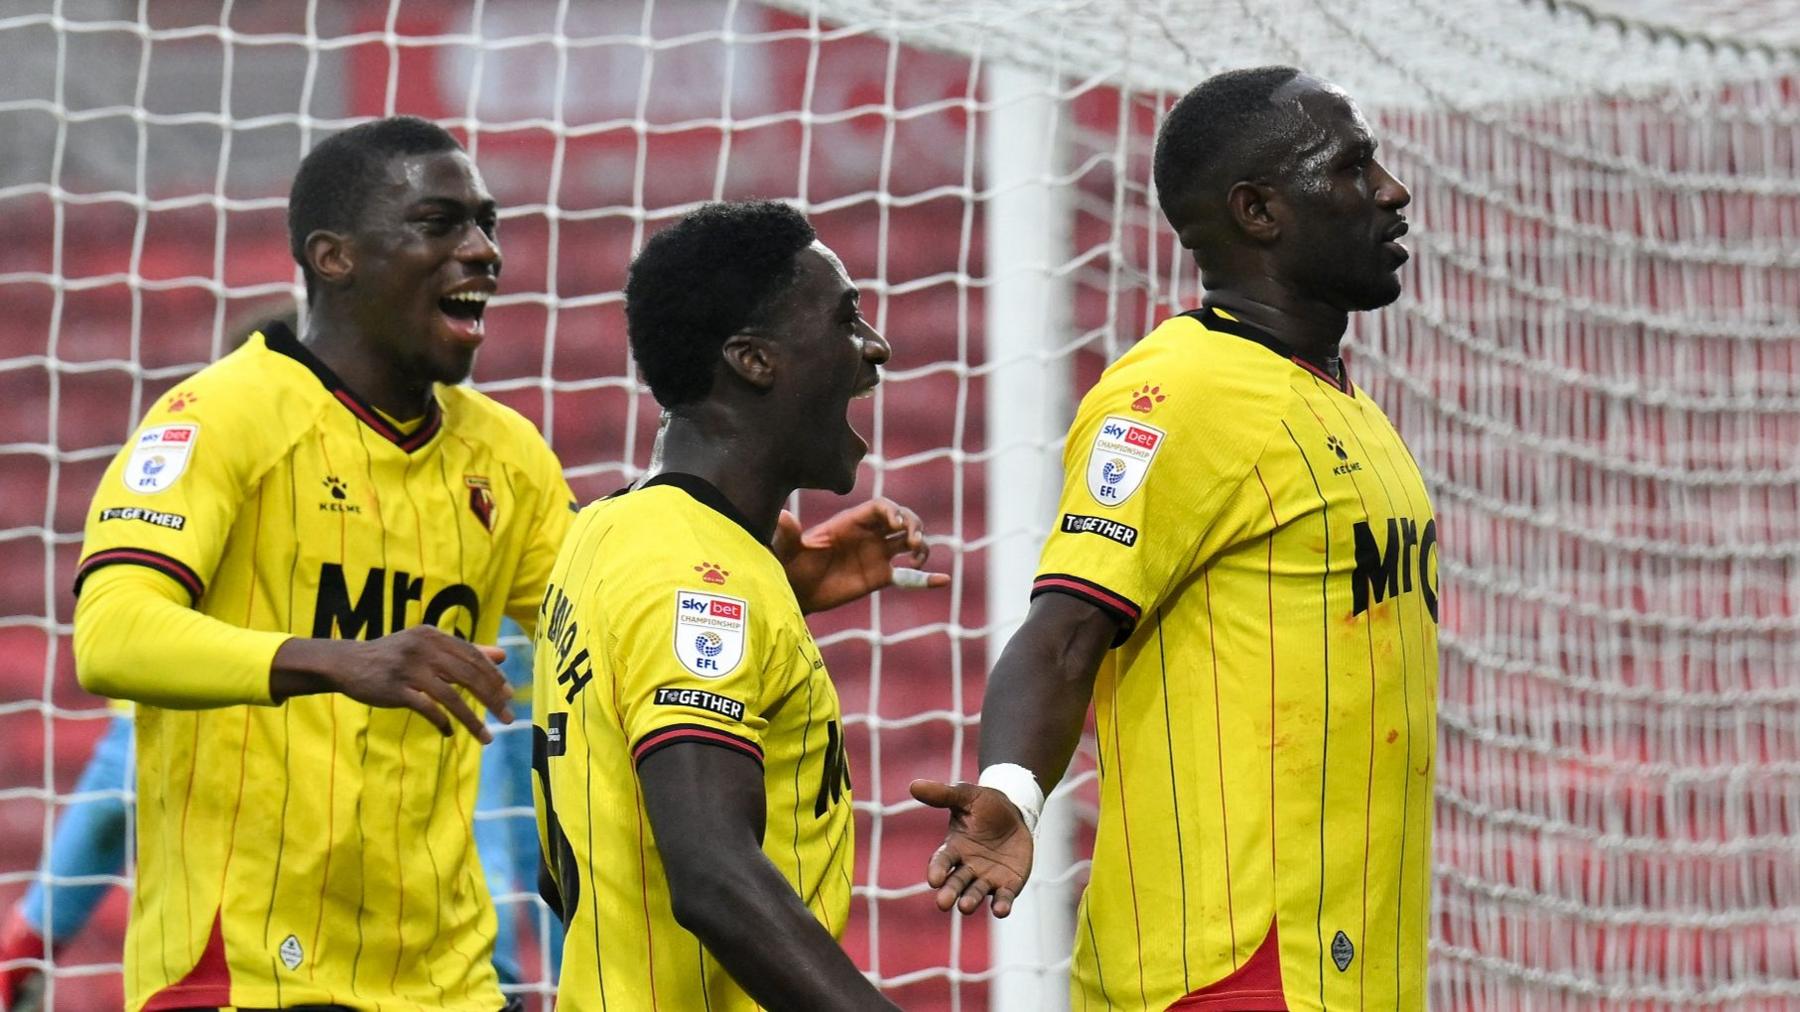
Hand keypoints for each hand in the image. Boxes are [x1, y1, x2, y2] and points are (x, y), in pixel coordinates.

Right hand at [272, 626, 512, 741]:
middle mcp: (424, 648)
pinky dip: (442, 722)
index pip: (473, 657)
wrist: (348, 663)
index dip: (494, 677)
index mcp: (434, 636)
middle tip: (508, 718)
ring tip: (486, 737)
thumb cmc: (395, 656)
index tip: (509, 695)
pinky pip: (427, 708)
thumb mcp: (428, 647)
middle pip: (468, 675)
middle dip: (492, 699)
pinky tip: (450, 732)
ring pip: (451, 696)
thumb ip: (464, 651)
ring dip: (472, 719)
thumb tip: (503, 655)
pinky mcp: (395, 688)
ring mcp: (409, 668)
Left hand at [772, 498, 949, 612]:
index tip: (897, 524)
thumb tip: (782, 517)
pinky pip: (909, 576)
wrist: (796, 592)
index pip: (880, 507)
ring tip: (918, 558)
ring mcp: (876, 555)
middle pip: (901, 519)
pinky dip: (927, 578)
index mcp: (850, 523)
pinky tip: (943, 581)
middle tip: (913, 542)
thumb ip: (788, 534)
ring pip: (909, 542)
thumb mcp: (788, 550)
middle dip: (913, 525)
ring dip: (921, 545)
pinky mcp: (880, 577)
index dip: (893, 511)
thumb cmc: (789, 566)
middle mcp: (867, 535)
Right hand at [909, 779, 1033, 916]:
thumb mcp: (966, 796)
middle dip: (949, 892)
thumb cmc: (986, 805)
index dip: (937, 870)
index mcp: (954, 848)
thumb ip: (942, 794)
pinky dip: (1001, 905)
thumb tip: (914, 785)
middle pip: (955, 883)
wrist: (1016, 813)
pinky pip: (1003, 898)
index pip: (941, 861)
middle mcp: (967, 867)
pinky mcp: (1008, 885)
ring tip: (965, 906)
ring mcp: (987, 878)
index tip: (933, 879)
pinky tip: (1000, 910)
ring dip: (970, 901)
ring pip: (976, 893)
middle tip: (943, 903)